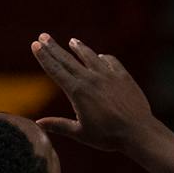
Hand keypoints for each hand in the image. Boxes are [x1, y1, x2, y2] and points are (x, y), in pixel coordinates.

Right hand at [30, 34, 156, 152]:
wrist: (138, 131)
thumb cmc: (108, 136)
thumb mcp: (80, 133)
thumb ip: (59, 125)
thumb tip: (38, 123)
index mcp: (77, 92)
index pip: (56, 70)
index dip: (44, 57)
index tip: (35, 45)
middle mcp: (91, 79)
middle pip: (68, 59)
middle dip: (54, 47)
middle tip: (43, 36)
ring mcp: (108, 75)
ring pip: (90, 56)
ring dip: (79, 48)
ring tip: (72, 40)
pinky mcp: (123, 77)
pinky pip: (111, 62)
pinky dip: (103, 58)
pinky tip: (101, 56)